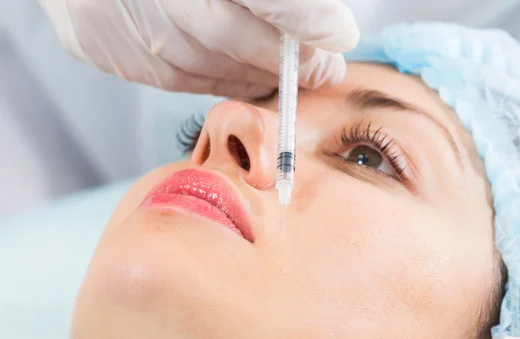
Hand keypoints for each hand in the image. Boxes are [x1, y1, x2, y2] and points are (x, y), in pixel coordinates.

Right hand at [39, 0, 358, 97]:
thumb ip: (271, 0)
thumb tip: (322, 25)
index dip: (305, 17)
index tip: (341, 37)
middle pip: (233, 35)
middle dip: (288, 59)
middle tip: (325, 70)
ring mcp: (125, 21)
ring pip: (208, 63)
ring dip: (255, 76)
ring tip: (286, 77)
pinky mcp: (109, 47)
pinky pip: (179, 77)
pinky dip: (220, 81)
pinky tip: (244, 79)